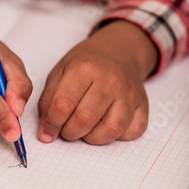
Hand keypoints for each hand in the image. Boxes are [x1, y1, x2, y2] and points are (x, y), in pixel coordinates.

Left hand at [37, 20, 157, 144]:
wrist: (119, 51)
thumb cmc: (86, 64)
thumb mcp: (59, 72)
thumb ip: (48, 101)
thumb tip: (45, 132)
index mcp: (84, 68)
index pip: (63, 105)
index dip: (51, 124)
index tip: (47, 131)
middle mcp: (109, 80)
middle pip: (86, 119)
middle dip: (69, 133)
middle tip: (66, 130)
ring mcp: (129, 94)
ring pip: (112, 129)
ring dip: (92, 138)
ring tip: (85, 130)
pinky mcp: (143, 105)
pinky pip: (133, 132)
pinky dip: (117, 137)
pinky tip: (105, 127)